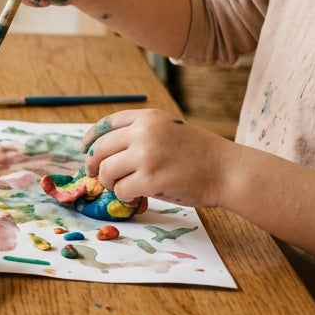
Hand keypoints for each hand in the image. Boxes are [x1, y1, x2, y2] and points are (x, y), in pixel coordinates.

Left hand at [81, 109, 233, 208]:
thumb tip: (106, 153)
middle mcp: (144, 132)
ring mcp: (146, 156)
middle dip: (95, 165)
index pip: (107, 124)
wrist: (229, 170)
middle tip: (99, 176)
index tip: (85, 149)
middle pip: (101, 149)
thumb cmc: (201, 155)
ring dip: (110, 183)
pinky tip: (136, 196)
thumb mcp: (170, 130)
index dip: (91, 138)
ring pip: (107, 171)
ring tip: (122, 187)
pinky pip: (121, 190)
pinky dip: (124, 196)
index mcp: (149, 117)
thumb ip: (141, 135)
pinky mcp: (150, 179)